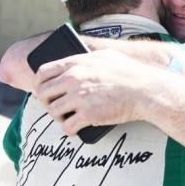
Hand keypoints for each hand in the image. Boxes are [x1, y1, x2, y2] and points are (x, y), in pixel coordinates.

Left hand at [34, 49, 148, 134]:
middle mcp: (74, 79)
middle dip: (46, 101)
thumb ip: (87, 57)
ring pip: (53, 111)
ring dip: (58, 117)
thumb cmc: (129, 72)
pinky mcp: (87, 115)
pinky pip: (67, 127)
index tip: (42, 90)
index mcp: (76, 63)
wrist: (145, 90)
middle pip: (43, 93)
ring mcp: (79, 97)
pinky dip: (69, 130)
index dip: (39, 83)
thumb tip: (77, 60)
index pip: (43, 72)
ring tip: (66, 118)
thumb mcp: (107, 55)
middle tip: (54, 106)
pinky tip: (75, 128)